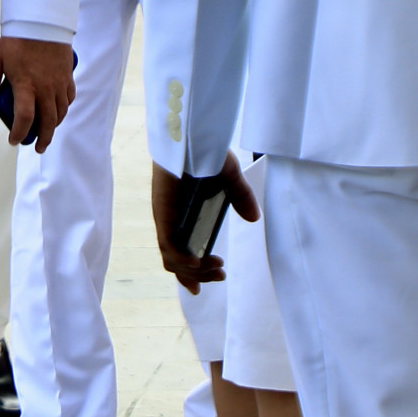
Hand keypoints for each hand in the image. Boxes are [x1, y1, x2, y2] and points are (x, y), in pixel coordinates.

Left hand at [0, 37, 76, 152]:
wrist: (42, 22)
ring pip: (60, 113)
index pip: (24, 118)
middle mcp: (45, 89)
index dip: (19, 133)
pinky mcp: (67, 77)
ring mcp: (58, 84)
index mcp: (26, 85)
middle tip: (37, 147)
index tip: (14, 140)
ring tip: (47, 134)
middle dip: (42, 139)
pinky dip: (64, 109)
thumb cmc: (16, 40)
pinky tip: (58, 112)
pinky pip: (68, 99)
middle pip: (47, 122)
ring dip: (54, 127)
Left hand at [151, 154, 259, 294]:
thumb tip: (254, 218)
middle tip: (221, 275)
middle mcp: (171, 220)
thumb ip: (241, 197)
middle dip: (198, 276)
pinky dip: (183, 261)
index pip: (180, 251)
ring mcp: (165, 218)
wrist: (188, 134)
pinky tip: (199, 264)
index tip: (207, 283)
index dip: (191, 272)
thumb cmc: (203, 150)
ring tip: (217, 269)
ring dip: (194, 271)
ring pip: (172, 258)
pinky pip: (169, 246)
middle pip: (176, 261)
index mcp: (182, 215)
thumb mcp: (228, 177)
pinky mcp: (163, 213)